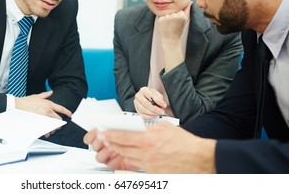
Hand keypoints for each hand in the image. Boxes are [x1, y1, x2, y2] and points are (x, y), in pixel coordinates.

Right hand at [15, 90, 71, 137]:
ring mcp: (43, 117)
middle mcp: (48, 111)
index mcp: (48, 104)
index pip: (61, 108)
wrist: (17, 106)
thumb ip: (45, 94)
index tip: (70, 115)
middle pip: (58, 119)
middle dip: (59, 123)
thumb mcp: (37, 96)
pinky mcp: (39, 123)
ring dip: (53, 128)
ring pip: (53, 125)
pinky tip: (46, 133)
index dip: (67, 112)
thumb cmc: (26, 101)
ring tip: (51, 130)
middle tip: (57, 125)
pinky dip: (47, 132)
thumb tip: (51, 92)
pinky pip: (46, 129)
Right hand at [83, 129, 138, 171]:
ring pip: (99, 157)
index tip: (97, 131)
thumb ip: (113, 126)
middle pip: (94, 147)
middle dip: (99, 142)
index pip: (89, 138)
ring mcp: (107, 158)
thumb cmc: (130, 135)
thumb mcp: (121, 127)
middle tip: (105, 137)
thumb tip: (109, 122)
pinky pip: (110, 164)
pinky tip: (121, 153)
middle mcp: (102, 149)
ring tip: (113, 146)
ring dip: (106, 151)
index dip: (91, 135)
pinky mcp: (115, 165)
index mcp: (100, 138)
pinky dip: (115, 159)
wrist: (140, 147)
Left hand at [98, 121, 216, 172]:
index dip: (111, 136)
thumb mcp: (166, 127)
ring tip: (116, 148)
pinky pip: (139, 167)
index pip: (123, 137)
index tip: (104, 134)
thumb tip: (141, 128)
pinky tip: (132, 157)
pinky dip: (134, 161)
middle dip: (112, 144)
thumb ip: (150, 128)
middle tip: (106, 140)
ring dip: (121, 153)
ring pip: (129, 159)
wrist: (198, 159)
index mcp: (149, 140)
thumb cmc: (185, 143)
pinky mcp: (154, 174)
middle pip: (123, 149)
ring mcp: (150, 165)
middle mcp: (147, 153)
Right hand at [134, 87, 166, 118]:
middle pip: (146, 103)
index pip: (150, 95)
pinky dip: (149, 116)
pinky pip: (142, 114)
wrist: (146, 97)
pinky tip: (154, 115)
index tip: (164, 105)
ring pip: (143, 110)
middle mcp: (138, 96)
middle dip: (155, 109)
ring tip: (158, 113)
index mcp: (143, 90)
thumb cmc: (151, 95)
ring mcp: (136, 103)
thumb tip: (163, 105)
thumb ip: (160, 99)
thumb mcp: (156, 94)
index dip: (158, 101)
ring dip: (152, 113)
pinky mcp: (137, 109)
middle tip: (161, 111)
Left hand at [157, 1, 191, 72]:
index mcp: (182, 15)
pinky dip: (162, 20)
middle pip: (173, 12)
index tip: (178, 23)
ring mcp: (167, 17)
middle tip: (173, 25)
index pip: (179, 11)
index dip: (178, 17)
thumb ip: (187, 10)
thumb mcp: (184, 21)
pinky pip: (161, 16)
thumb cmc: (178, 30)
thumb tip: (190, 1)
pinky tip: (164, 26)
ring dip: (167, 18)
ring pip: (167, 14)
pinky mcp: (160, 19)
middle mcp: (175, 15)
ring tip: (169, 26)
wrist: (170, 40)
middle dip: (172, 17)